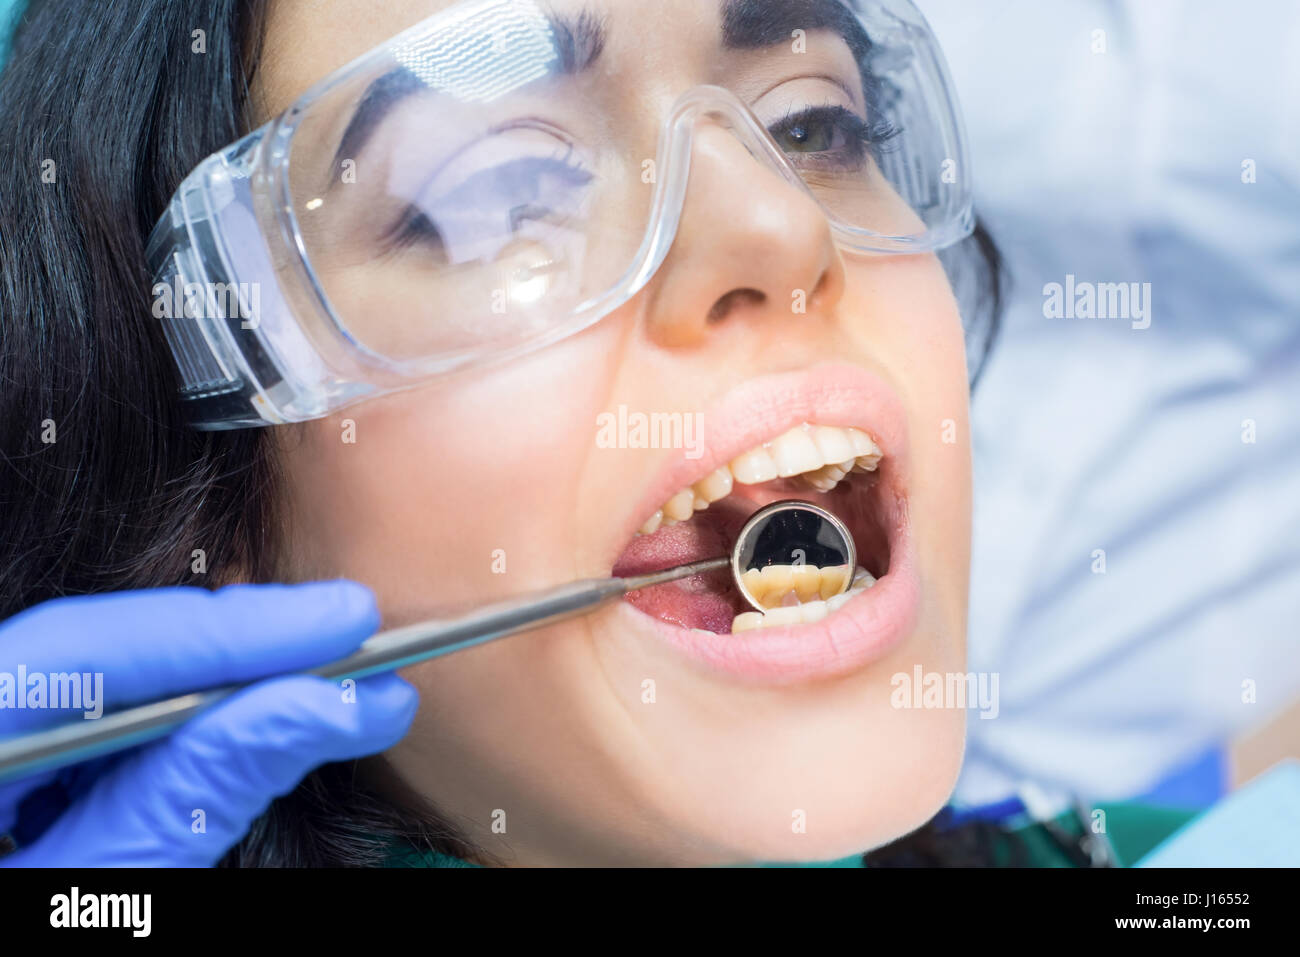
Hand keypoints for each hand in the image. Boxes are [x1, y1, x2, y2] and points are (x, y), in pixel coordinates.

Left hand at [0, 582, 416, 865]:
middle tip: (352, 634)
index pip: (79, 658)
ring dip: (215, 673)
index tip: (345, 628)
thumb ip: (198, 800)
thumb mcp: (106, 908)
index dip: (225, 635)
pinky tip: (245, 710)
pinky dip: (176, 714)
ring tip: (318, 670)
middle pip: (87, 651)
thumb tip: (323, 705)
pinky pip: (88, 717)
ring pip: (93, 676)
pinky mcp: (11, 771)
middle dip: (231, 643)